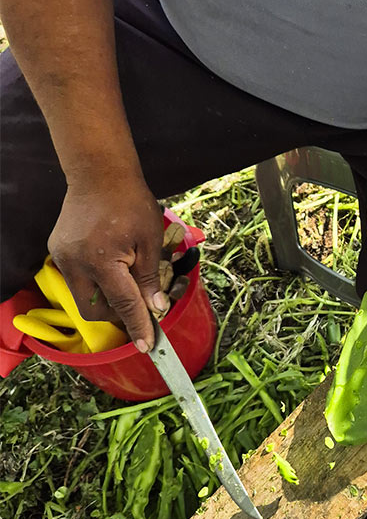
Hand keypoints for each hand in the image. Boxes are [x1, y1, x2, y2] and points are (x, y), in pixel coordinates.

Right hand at [47, 173, 167, 351]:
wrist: (99, 173)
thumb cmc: (131, 202)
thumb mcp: (151, 240)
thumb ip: (150, 277)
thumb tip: (156, 307)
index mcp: (102, 261)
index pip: (124, 305)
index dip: (138, 326)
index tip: (147, 346)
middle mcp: (76, 263)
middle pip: (94, 310)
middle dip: (117, 314)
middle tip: (140, 306)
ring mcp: (63, 257)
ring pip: (83, 297)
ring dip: (105, 299)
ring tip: (127, 284)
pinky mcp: (58, 250)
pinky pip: (77, 279)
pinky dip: (96, 282)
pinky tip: (111, 268)